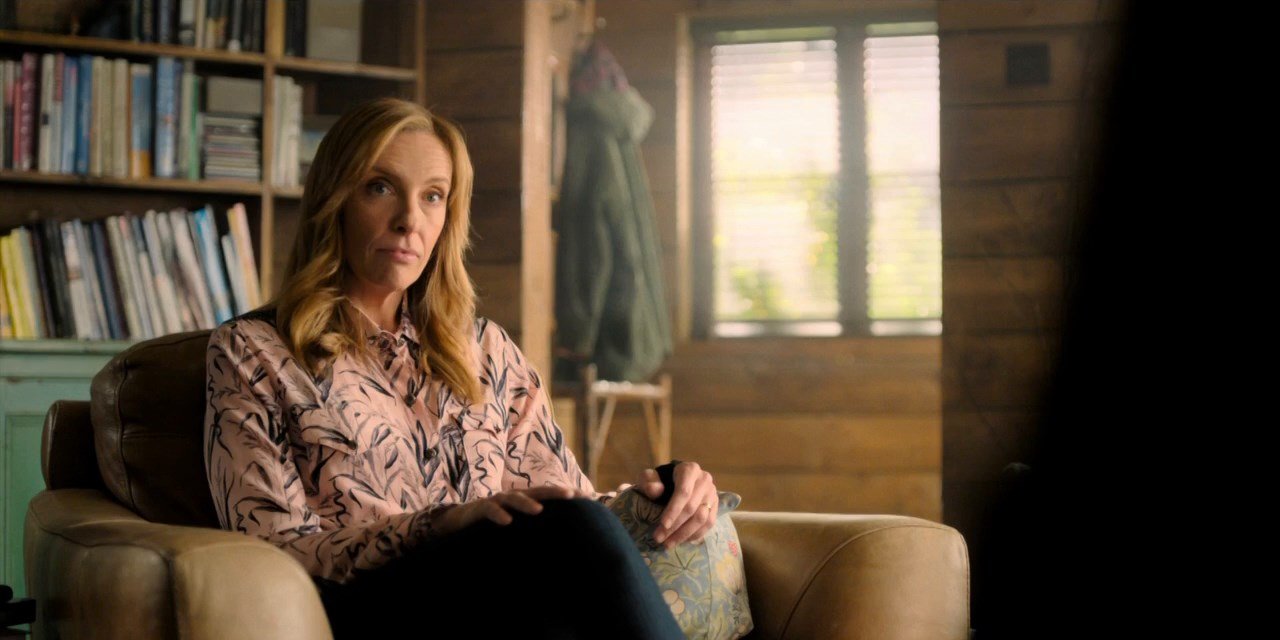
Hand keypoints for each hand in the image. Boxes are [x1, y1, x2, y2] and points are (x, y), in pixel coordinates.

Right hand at [430, 486, 590, 536]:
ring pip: (514, 498)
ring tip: (539, 511)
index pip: (549, 495)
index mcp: (525, 500)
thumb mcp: (519, 524)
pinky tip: (507, 522)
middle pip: (537, 491)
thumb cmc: (494, 524)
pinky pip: (489, 510)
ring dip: (527, 503)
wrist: (461, 521)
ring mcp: (497, 501)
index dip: (566, 494)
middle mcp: (513, 496)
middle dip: (554, 492)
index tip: (588, 498)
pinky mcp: (480, 509)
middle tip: (571, 495)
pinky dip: (498, 514)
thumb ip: (536, 527)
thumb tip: (563, 541)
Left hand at [633, 461, 717, 548]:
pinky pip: (709, 524)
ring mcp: (712, 493)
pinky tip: (682, 540)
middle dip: (675, 526)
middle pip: (692, 507)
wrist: (673, 481)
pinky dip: (695, 534)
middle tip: (659, 538)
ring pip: (702, 518)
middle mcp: (704, 480)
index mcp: (689, 470)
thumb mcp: (649, 477)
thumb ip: (649, 481)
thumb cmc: (660, 480)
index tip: (663, 524)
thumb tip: (655, 490)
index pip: (683, 492)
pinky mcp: (716, 506)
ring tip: (668, 543)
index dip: (674, 509)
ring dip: (684, 534)